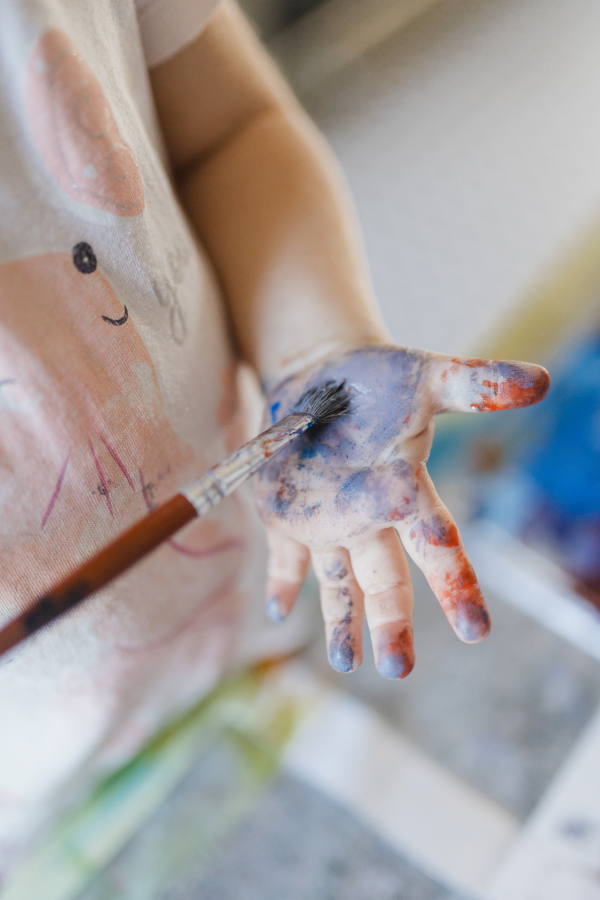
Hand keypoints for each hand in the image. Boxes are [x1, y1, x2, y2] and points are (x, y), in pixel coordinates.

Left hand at [255, 345, 548, 677]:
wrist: (327, 374)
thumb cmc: (382, 381)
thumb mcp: (428, 378)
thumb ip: (476, 384)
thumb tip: (542, 381)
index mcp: (402, 491)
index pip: (435, 544)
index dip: (455, 585)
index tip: (475, 630)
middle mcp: (368, 517)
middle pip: (384, 579)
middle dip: (390, 622)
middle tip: (398, 668)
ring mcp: (327, 520)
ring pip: (339, 581)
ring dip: (342, 622)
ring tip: (348, 664)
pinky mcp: (287, 514)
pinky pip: (285, 556)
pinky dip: (282, 580)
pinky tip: (277, 610)